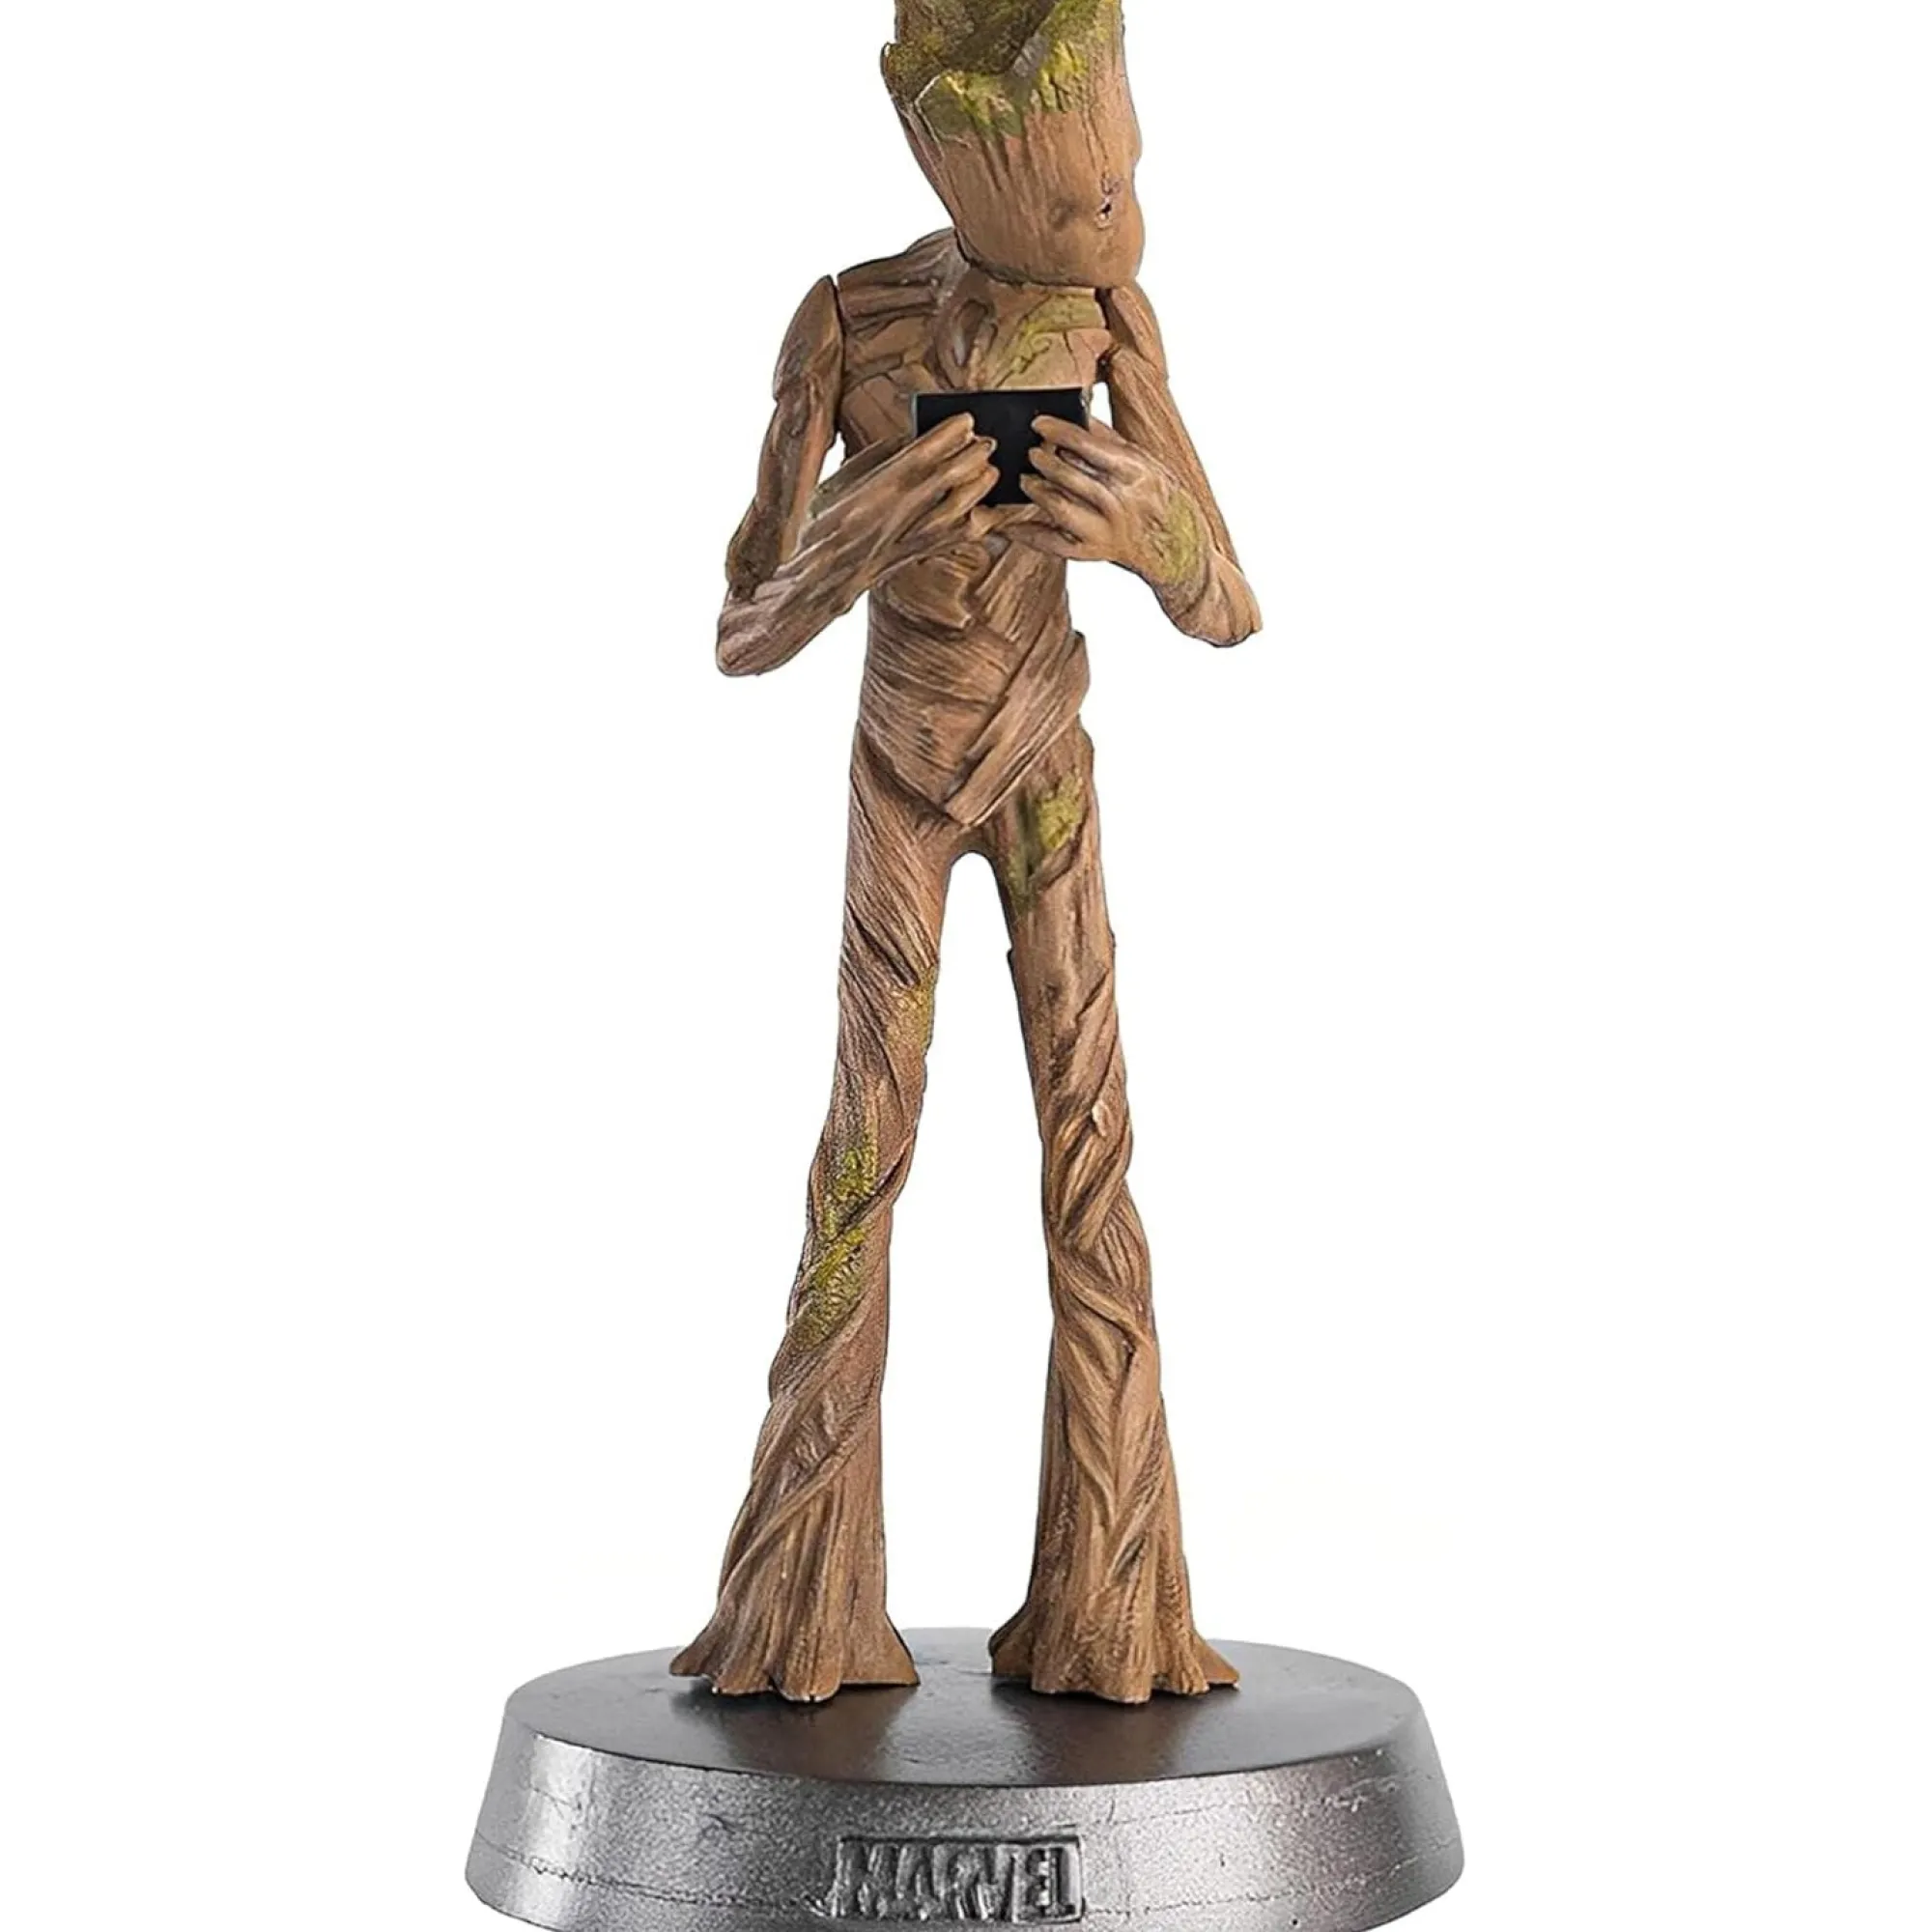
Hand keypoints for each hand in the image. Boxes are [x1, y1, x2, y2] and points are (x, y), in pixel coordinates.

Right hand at [799, 414, 1001, 599]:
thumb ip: (874, 458)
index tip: (966, 420)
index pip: (919, 458)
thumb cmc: (823, 526)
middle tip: (988, 441)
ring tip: (991, 470)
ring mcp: (910, 541)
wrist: (818, 581)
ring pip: (959, 511)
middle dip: (972, 457)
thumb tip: (911, 436)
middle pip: (946, 481)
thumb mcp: (836, 484)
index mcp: (870, 495)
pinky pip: (959, 539)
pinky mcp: (919, 557)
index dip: (947, 436)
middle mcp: (894, 519)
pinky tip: (987, 506)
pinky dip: (980, 519)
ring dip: (980, 487)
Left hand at [1011, 415, 1211, 602]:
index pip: (1087, 445)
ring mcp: (1104, 529)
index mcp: (1134, 471)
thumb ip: (1109, 439)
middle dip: (1043, 461)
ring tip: (1027, 480)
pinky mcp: (1092, 552)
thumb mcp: (1144, 460)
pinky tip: (1011, 527)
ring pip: (1058, 506)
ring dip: (1036, 490)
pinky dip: (1028, 535)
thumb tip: (1076, 416)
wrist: (1177, 543)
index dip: (1058, 431)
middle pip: (1068, 475)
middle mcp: (1118, 501)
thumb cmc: (1157, 497)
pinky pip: (1053, 544)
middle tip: (1030, 453)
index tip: (1038, 424)